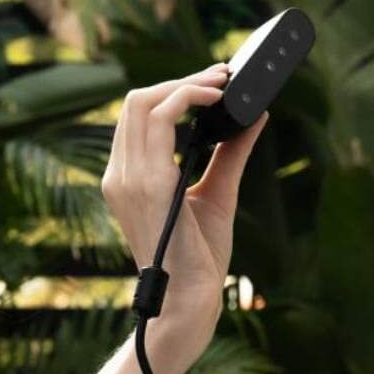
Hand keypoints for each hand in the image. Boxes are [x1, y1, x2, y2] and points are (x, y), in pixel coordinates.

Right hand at [100, 66, 268, 340]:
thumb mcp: (217, 192)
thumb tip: (254, 116)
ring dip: (186, 82)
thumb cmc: (200, 256)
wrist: (191, 298)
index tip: (210, 82)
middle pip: (134, 100)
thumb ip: (230, 154)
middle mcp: (120, 175)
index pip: (136, 117)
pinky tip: (215, 98)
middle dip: (179, 78)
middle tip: (220, 75)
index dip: (171, 90)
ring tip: (221, 81)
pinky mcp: (148, 183)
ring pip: (143, 101)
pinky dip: (188, 98)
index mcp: (127, 178)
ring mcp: (128, 178)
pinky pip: (159, 119)